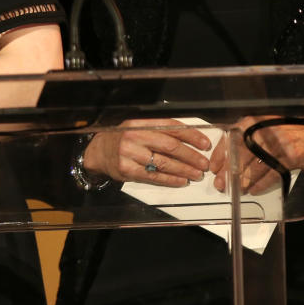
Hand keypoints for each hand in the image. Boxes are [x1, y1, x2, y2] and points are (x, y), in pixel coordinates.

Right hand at [82, 118, 212, 186]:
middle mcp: (134, 136)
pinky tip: (181, 181)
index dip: (191, 135)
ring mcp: (130, 154)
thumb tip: (191, 138)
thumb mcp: (138, 128)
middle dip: (191, 156)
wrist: (99, 152)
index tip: (204, 143)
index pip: (171, 127)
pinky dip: (170, 180)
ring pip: (164, 163)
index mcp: (140, 123)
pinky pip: (154, 176)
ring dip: (184, 170)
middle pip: (170, 146)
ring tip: (196, 174)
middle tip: (203, 163)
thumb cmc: (123, 139)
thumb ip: (160, 131)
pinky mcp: (127, 170)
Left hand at [228, 117, 303, 193]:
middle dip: (229, 171)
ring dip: (245, 180)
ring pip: (256, 165)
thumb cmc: (288, 137)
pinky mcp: (292, 156)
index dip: (221, 155)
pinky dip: (262, 184)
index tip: (213, 168)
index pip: (231, 137)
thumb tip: (225, 159)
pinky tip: (254, 190)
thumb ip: (246, 141)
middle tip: (221, 184)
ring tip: (238, 189)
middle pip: (241, 153)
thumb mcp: (265, 132)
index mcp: (256, 122)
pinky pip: (272, 173)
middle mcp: (266, 130)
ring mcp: (280, 143)